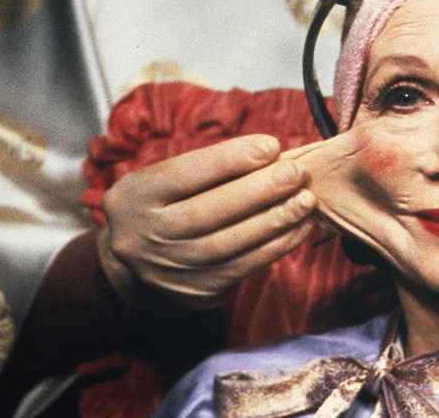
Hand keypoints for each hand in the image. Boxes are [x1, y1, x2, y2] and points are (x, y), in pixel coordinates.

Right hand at [96, 134, 317, 310]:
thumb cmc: (161, 207)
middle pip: (207, 212)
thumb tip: (269, 155)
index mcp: (137, 195)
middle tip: (296, 173)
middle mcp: (149, 234)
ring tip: (306, 200)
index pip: (184, 174)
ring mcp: (172, 267)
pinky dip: (276, 247)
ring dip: (274, 221)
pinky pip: (243, 267)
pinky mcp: (197, 292)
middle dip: (258, 191)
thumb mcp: (163, 180)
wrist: (132, 267)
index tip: (270, 146)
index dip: (229, 160)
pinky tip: (299, 228)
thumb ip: (206, 169)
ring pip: (228, 244)